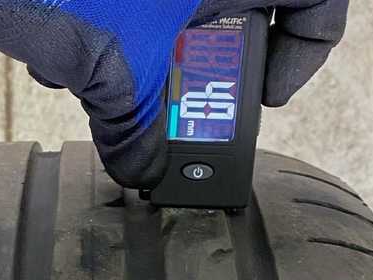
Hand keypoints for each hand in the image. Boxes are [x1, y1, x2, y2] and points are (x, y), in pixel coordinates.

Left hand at [0, 0, 348, 187]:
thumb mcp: (107, 69)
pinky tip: (65, 52)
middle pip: (238, 9)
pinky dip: (111, 28)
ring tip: (100, 83)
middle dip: (201, 69)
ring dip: (145, 56)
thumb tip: (141, 170)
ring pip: (179, 8)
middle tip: (176, 110)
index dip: (307, 51)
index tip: (268, 97)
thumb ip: (135, 127)